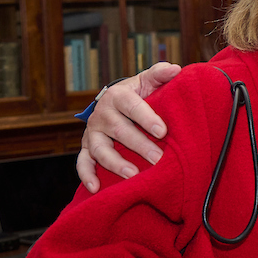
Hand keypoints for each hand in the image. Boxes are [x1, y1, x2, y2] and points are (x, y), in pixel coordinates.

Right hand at [77, 62, 180, 192]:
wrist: (117, 104)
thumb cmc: (139, 94)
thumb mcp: (148, 81)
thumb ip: (160, 74)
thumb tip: (175, 68)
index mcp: (118, 96)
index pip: (131, 106)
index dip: (146, 118)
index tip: (163, 131)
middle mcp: (102, 114)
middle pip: (119, 130)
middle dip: (139, 145)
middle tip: (158, 158)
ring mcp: (93, 133)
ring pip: (100, 149)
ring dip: (115, 162)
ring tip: (133, 174)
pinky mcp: (87, 148)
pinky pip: (83, 163)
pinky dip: (86, 175)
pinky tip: (96, 188)